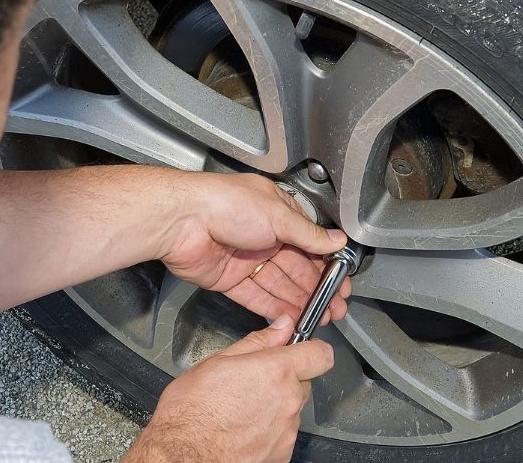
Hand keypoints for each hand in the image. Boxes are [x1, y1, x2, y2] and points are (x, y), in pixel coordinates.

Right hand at [123, 314, 333, 461]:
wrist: (182, 455)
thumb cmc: (191, 411)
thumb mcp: (217, 362)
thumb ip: (258, 342)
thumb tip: (281, 327)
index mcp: (276, 372)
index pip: (320, 354)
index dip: (310, 349)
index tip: (299, 350)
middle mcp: (288, 401)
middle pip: (302, 382)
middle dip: (283, 379)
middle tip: (251, 382)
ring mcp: (287, 431)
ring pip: (291, 409)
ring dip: (274, 406)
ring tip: (240, 409)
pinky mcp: (282, 454)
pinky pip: (283, 433)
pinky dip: (268, 430)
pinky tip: (242, 429)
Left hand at [161, 172, 352, 323]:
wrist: (182, 221)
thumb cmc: (225, 204)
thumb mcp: (278, 215)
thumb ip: (308, 234)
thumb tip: (336, 240)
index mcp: (276, 214)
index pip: (308, 243)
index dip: (326, 265)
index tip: (340, 284)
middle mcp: (262, 236)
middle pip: (296, 268)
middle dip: (316, 290)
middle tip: (335, 308)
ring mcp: (245, 259)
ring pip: (278, 285)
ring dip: (299, 302)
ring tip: (318, 318)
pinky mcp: (229, 279)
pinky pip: (255, 297)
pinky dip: (273, 308)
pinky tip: (290, 318)